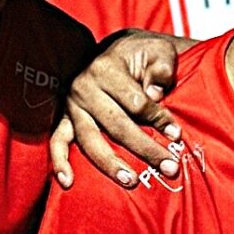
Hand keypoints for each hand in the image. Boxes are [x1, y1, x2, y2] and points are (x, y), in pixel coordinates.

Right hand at [50, 31, 188, 188]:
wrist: (117, 52)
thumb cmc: (141, 56)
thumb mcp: (158, 52)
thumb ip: (161, 69)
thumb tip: (154, 94)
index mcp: (106, 68)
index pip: (136, 102)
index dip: (159, 120)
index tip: (176, 135)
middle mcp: (84, 87)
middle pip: (116, 125)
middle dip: (145, 149)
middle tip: (169, 168)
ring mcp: (72, 106)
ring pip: (89, 140)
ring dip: (110, 164)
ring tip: (131, 181)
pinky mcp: (65, 119)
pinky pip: (57, 142)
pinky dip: (60, 162)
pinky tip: (67, 182)